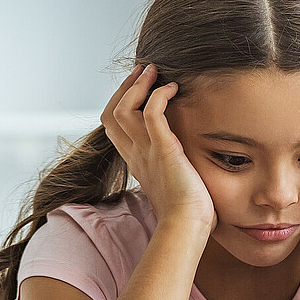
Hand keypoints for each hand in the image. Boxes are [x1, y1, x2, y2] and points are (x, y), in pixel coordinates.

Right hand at [100, 64, 215, 230]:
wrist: (187, 228)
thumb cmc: (188, 213)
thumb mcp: (173, 184)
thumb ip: (171, 169)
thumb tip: (184, 162)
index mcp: (136, 162)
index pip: (113, 126)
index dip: (121, 102)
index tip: (139, 87)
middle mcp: (135, 155)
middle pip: (111, 113)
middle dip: (126, 88)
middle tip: (144, 71)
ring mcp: (146, 152)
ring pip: (124, 109)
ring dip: (139, 86)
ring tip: (155, 72)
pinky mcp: (164, 150)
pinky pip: (150, 113)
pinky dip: (158, 95)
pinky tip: (173, 88)